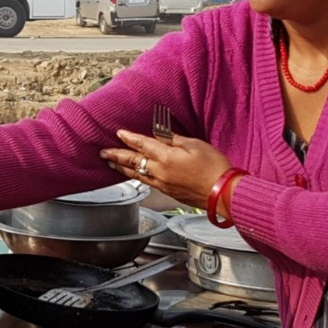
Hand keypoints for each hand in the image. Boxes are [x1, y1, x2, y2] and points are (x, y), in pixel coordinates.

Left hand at [100, 129, 233, 209]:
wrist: (224, 194)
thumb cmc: (215, 168)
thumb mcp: (196, 145)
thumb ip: (175, 140)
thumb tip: (162, 136)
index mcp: (167, 157)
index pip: (142, 144)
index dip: (129, 138)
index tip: (119, 133)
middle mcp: (161, 172)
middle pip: (133, 161)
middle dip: (116, 156)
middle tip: (103, 153)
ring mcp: (164, 184)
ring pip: (137, 174)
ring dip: (122, 168)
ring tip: (111, 164)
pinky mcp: (169, 193)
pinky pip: (147, 182)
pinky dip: (137, 176)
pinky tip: (135, 174)